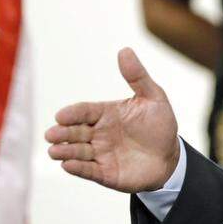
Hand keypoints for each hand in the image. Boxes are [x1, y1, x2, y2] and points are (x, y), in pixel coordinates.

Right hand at [45, 48, 179, 192]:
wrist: (171, 157)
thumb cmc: (160, 125)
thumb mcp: (153, 97)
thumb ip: (137, 76)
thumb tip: (124, 50)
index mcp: (106, 114)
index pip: (84, 111)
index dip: (73, 114)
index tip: (61, 115)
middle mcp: (98, 133)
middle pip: (75, 132)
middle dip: (62, 133)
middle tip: (52, 134)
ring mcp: (100, 154)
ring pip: (77, 152)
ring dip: (65, 151)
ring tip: (54, 151)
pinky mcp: (105, 173)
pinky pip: (88, 171)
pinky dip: (77, 168)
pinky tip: (68, 165)